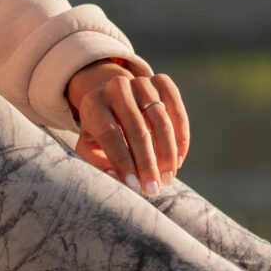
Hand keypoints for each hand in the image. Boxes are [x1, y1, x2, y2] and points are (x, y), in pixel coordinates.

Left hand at [67, 58, 189, 191]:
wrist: (114, 98)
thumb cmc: (101, 131)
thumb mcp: (90, 146)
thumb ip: (98, 163)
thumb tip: (118, 178)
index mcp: (93, 103)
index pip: (109, 134)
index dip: (122, 161)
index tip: (133, 185)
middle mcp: (116, 87)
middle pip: (137, 129)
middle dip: (147, 163)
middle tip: (153, 189)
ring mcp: (140, 82)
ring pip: (160, 121)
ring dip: (167, 153)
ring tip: (167, 178)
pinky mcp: (161, 81)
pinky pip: (176, 111)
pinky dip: (180, 137)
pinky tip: (178, 160)